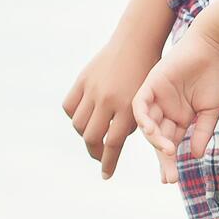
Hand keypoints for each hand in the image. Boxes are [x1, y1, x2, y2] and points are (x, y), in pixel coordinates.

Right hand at [59, 37, 159, 179]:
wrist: (137, 43)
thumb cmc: (148, 74)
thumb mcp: (146, 100)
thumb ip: (131, 122)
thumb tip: (114, 142)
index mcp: (128, 108)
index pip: (113, 144)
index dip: (108, 163)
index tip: (106, 175)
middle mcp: (108, 100)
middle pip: (91, 138)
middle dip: (95, 153)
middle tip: (99, 157)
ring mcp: (92, 90)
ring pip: (78, 124)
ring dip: (84, 135)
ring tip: (93, 138)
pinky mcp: (82, 80)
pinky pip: (70, 106)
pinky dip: (74, 116)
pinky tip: (84, 118)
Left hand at [136, 29, 218, 164]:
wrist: (213, 47)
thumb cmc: (216, 76)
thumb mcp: (211, 110)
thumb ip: (202, 132)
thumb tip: (196, 156)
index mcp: (179, 118)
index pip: (170, 144)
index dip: (168, 162)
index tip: (171, 180)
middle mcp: (165, 110)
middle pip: (158, 139)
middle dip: (163, 159)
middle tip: (169, 177)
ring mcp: (156, 98)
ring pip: (148, 126)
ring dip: (156, 141)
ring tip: (168, 152)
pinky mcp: (151, 84)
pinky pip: (140, 106)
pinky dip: (144, 119)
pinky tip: (152, 132)